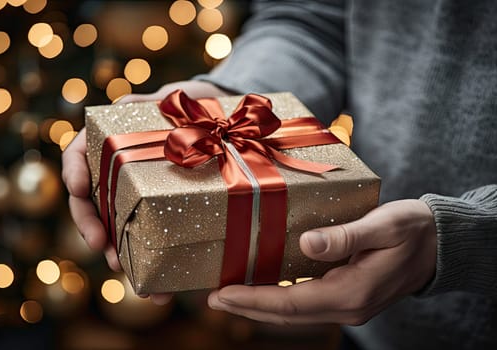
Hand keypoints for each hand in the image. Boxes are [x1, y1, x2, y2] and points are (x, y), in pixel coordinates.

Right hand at [61, 80, 231, 303]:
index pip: (78, 156)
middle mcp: (118, 173)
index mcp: (111, 143)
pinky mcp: (161, 214)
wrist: (224, 124)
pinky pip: (151, 241)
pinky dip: (153, 266)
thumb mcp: (171, 100)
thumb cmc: (192, 107)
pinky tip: (163, 288)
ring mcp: (138, 196)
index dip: (74, 173)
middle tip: (105, 250)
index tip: (78, 188)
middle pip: (92, 203)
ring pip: (118, 230)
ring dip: (122, 257)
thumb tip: (130, 107)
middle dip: (93, 229)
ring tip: (133, 279)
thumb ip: (150, 104)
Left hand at [208, 199, 436, 324]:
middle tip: (214, 297)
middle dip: (248, 307)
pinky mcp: (348, 297)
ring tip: (230, 295)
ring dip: (260, 306)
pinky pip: (306, 304)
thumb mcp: (383, 225)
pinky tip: (264, 290)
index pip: (291, 302)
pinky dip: (279, 300)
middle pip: (287, 313)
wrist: (439, 244)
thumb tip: (305, 245)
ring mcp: (348, 305)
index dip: (253, 301)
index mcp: (352, 290)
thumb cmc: (413, 229)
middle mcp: (347, 305)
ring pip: (294, 312)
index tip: (222, 294)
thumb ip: (345, 237)